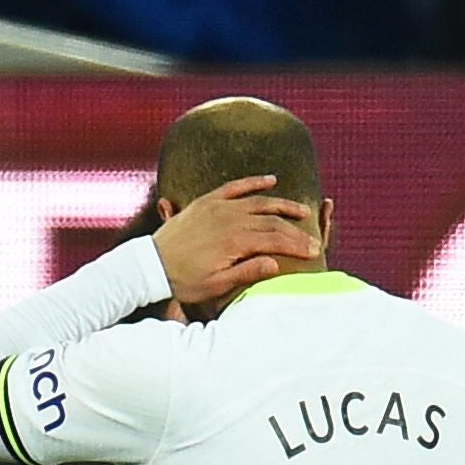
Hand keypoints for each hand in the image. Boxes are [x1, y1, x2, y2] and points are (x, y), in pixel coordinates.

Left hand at [153, 176, 318, 309]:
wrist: (150, 264)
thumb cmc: (183, 281)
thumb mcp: (216, 285)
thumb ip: (246, 272)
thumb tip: (275, 263)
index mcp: (234, 241)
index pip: (275, 239)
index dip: (297, 245)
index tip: (314, 251)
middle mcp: (229, 219)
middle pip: (272, 220)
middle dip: (296, 230)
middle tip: (314, 239)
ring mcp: (218, 206)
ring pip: (259, 201)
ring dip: (283, 205)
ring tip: (302, 211)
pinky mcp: (206, 201)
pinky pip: (235, 186)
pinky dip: (254, 182)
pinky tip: (272, 180)